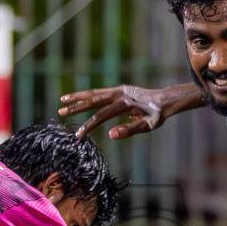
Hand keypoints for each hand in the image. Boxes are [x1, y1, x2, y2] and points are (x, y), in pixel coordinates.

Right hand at [59, 84, 194, 140]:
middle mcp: (119, 93)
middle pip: (93, 100)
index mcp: (125, 104)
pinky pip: (100, 92)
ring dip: (78, 96)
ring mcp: (119, 90)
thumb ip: (130, 130)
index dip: (88, 126)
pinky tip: (78, 97)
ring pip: (94, 93)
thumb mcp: (148, 125)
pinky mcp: (119, 90)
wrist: (166, 99)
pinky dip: (87, 94)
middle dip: (76, 106)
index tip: (77, 135)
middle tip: (60, 111)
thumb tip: (110, 135)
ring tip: (62, 100)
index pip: (101, 116)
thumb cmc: (158, 115)